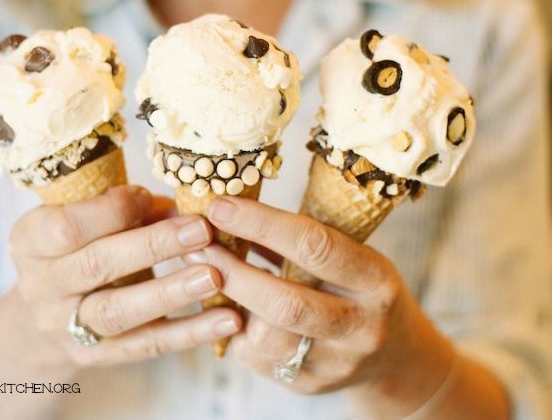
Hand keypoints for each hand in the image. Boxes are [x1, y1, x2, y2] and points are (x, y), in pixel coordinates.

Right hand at [9, 186, 241, 369]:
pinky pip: (146, 345)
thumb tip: (187, 206)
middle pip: (96, 266)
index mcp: (31, 241)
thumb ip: (128, 210)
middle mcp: (41, 286)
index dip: (111, 211)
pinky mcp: (98, 356)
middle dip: (153, 246)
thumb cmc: (77, 249)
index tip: (149, 197)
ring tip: (214, 277)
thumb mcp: (84, 222)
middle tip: (201, 231)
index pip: (65, 227)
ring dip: (170, 292)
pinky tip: (227, 320)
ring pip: (118, 312)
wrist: (44, 315)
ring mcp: (66, 326)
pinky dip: (189, 333)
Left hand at [184, 196, 452, 396]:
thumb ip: (300, 238)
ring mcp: (337, 363)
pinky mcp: (312, 385)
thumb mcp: (350, 254)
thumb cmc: (360, 287)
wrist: (395, 354)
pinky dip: (233, 330)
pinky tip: (223, 307)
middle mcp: (362, 326)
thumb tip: (231, 208)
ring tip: (202, 276)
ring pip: (267, 339)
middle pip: (287, 303)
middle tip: (196, 249)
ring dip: (227, 304)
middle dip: (233, 273)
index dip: (261, 224)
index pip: (315, 246)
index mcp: (376, 279)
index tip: (220, 207)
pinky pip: (258, 359)